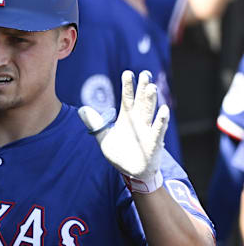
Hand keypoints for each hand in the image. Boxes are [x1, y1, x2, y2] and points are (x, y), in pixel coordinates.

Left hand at [78, 70, 168, 192]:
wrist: (132, 172)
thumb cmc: (121, 153)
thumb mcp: (104, 138)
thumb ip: (94, 124)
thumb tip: (81, 109)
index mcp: (127, 118)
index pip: (127, 98)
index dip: (128, 86)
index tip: (127, 73)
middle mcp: (139, 121)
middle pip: (141, 101)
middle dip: (143, 88)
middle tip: (144, 74)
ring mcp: (147, 131)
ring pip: (150, 112)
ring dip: (151, 100)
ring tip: (151, 87)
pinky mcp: (154, 143)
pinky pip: (158, 130)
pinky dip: (161, 121)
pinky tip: (164, 111)